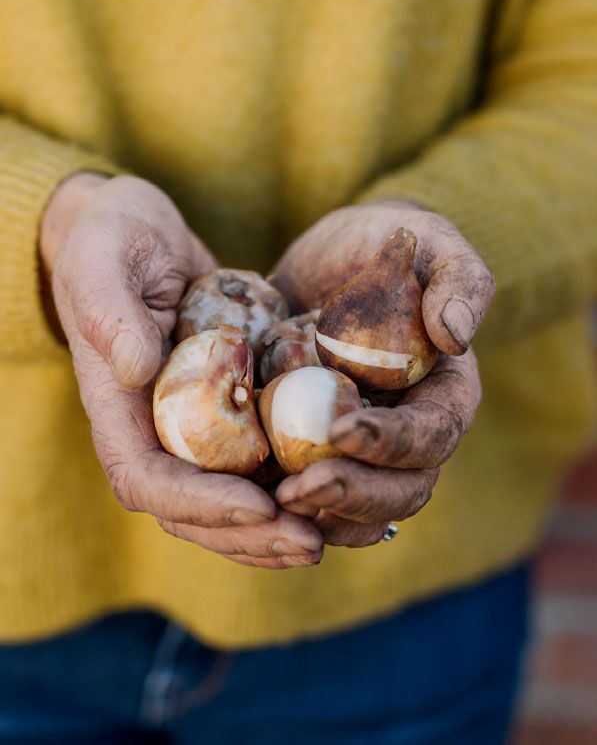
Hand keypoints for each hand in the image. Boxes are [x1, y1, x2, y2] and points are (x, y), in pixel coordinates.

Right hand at [42, 173, 322, 568]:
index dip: (200, 502)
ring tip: (328, 538)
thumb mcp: (105, 260)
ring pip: (225, 502)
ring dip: (273, 529)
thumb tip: (135, 371)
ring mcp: (187, 429)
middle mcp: (150, 431)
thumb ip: (110, 312)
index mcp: (116, 407)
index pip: (147, 478)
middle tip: (310, 542)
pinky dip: (288, 492)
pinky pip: (252, 467)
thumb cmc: (113, 241)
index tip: (259, 504)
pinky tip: (335, 496)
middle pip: (191, 510)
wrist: (136, 236)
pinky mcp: (222, 416)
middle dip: (249, 534)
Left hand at [271, 200, 493, 546]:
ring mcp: (364, 448)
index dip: (391, 443)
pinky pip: (314, 494)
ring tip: (273, 503)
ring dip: (320, 514)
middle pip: (401, 490)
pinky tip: (253, 498)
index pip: (431, 434)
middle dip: (352, 496)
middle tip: (297, 490)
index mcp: (446, 393)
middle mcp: (411, 432)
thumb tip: (456, 335)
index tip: (342, 431)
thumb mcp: (428, 241)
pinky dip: (290, 506)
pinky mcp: (319, 448)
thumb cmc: (386, 244)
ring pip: (359, 508)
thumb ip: (458, 278)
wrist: (334, 262)